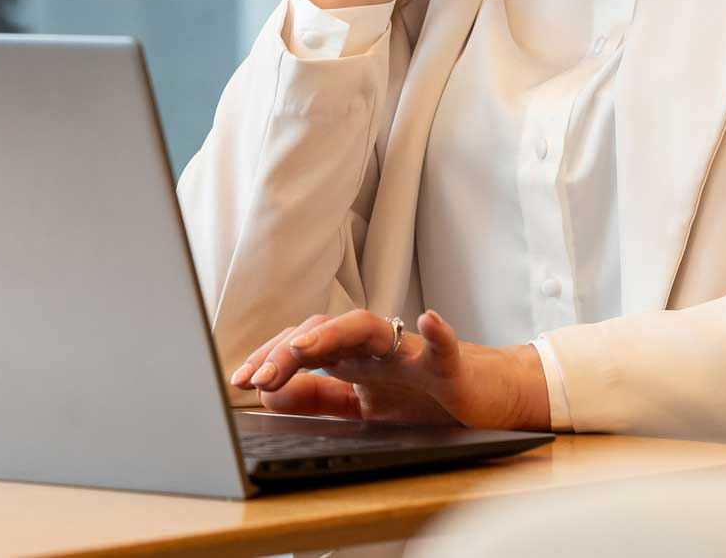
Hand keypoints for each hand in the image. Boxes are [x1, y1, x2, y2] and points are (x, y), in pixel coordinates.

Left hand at [228, 308, 549, 431]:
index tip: (240, 380)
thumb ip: (319, 398)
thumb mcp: (362, 404)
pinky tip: (428, 322)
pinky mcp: (452, 365)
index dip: (269, 360)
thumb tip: (270, 392)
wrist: (485, 399)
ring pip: (369, 329)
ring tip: (304, 347)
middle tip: (256, 377)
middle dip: (287, 352)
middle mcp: (376, 346)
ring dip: (334, 334)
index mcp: (353, 356)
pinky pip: (446, 346)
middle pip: (324, 333)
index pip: (302, 347)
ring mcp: (412, 353)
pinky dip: (438, 333)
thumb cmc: (424, 396)